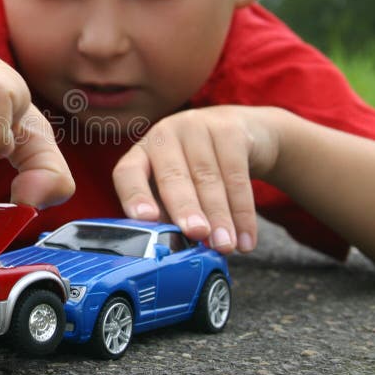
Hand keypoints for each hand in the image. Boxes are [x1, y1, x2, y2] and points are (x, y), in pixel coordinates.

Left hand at [113, 105, 280, 253]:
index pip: (128, 173)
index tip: (145, 218)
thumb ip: (170, 213)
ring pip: (208, 177)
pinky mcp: (229, 129)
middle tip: (196, 233)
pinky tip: (246, 239)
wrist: (240, 133)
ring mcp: (196, 127)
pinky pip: (237, 174)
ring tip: (225, 245)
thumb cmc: (196, 170)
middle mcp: (164, 135)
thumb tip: (173, 247)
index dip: (134, 195)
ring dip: (219, 216)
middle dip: (185, 208)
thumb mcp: (176, 187)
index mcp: (142, 153)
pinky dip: (243, 211)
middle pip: (172, 175)